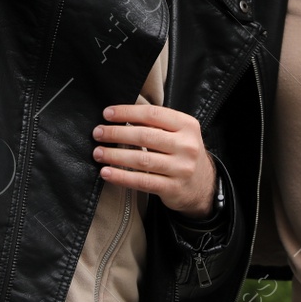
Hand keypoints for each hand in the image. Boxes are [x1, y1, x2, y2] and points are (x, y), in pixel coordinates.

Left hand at [93, 105, 215, 217]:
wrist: (202, 185)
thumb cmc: (182, 153)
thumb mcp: (179, 133)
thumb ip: (156, 124)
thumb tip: (119, 116)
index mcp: (187, 125)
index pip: (153, 114)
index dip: (127, 113)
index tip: (107, 114)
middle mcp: (186, 146)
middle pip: (144, 136)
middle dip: (116, 133)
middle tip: (98, 133)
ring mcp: (181, 168)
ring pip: (141, 160)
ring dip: (114, 155)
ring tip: (98, 153)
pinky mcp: (173, 188)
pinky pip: (142, 182)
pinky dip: (121, 177)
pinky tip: (106, 173)